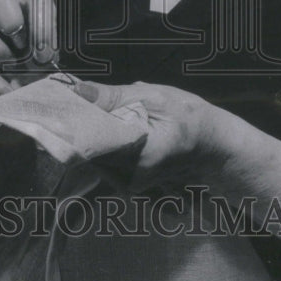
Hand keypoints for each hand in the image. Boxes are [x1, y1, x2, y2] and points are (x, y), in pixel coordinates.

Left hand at [72, 79, 224, 189]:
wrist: (216, 147)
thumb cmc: (191, 118)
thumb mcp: (158, 98)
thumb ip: (116, 96)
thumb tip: (79, 90)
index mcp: (139, 157)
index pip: (90, 144)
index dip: (74, 123)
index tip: (64, 106)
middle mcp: (131, 181)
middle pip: (90, 153)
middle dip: (84, 130)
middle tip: (85, 106)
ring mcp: (131, 189)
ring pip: (96, 161)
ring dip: (94, 139)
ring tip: (104, 117)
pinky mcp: (132, 189)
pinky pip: (106, 167)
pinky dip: (105, 150)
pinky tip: (114, 133)